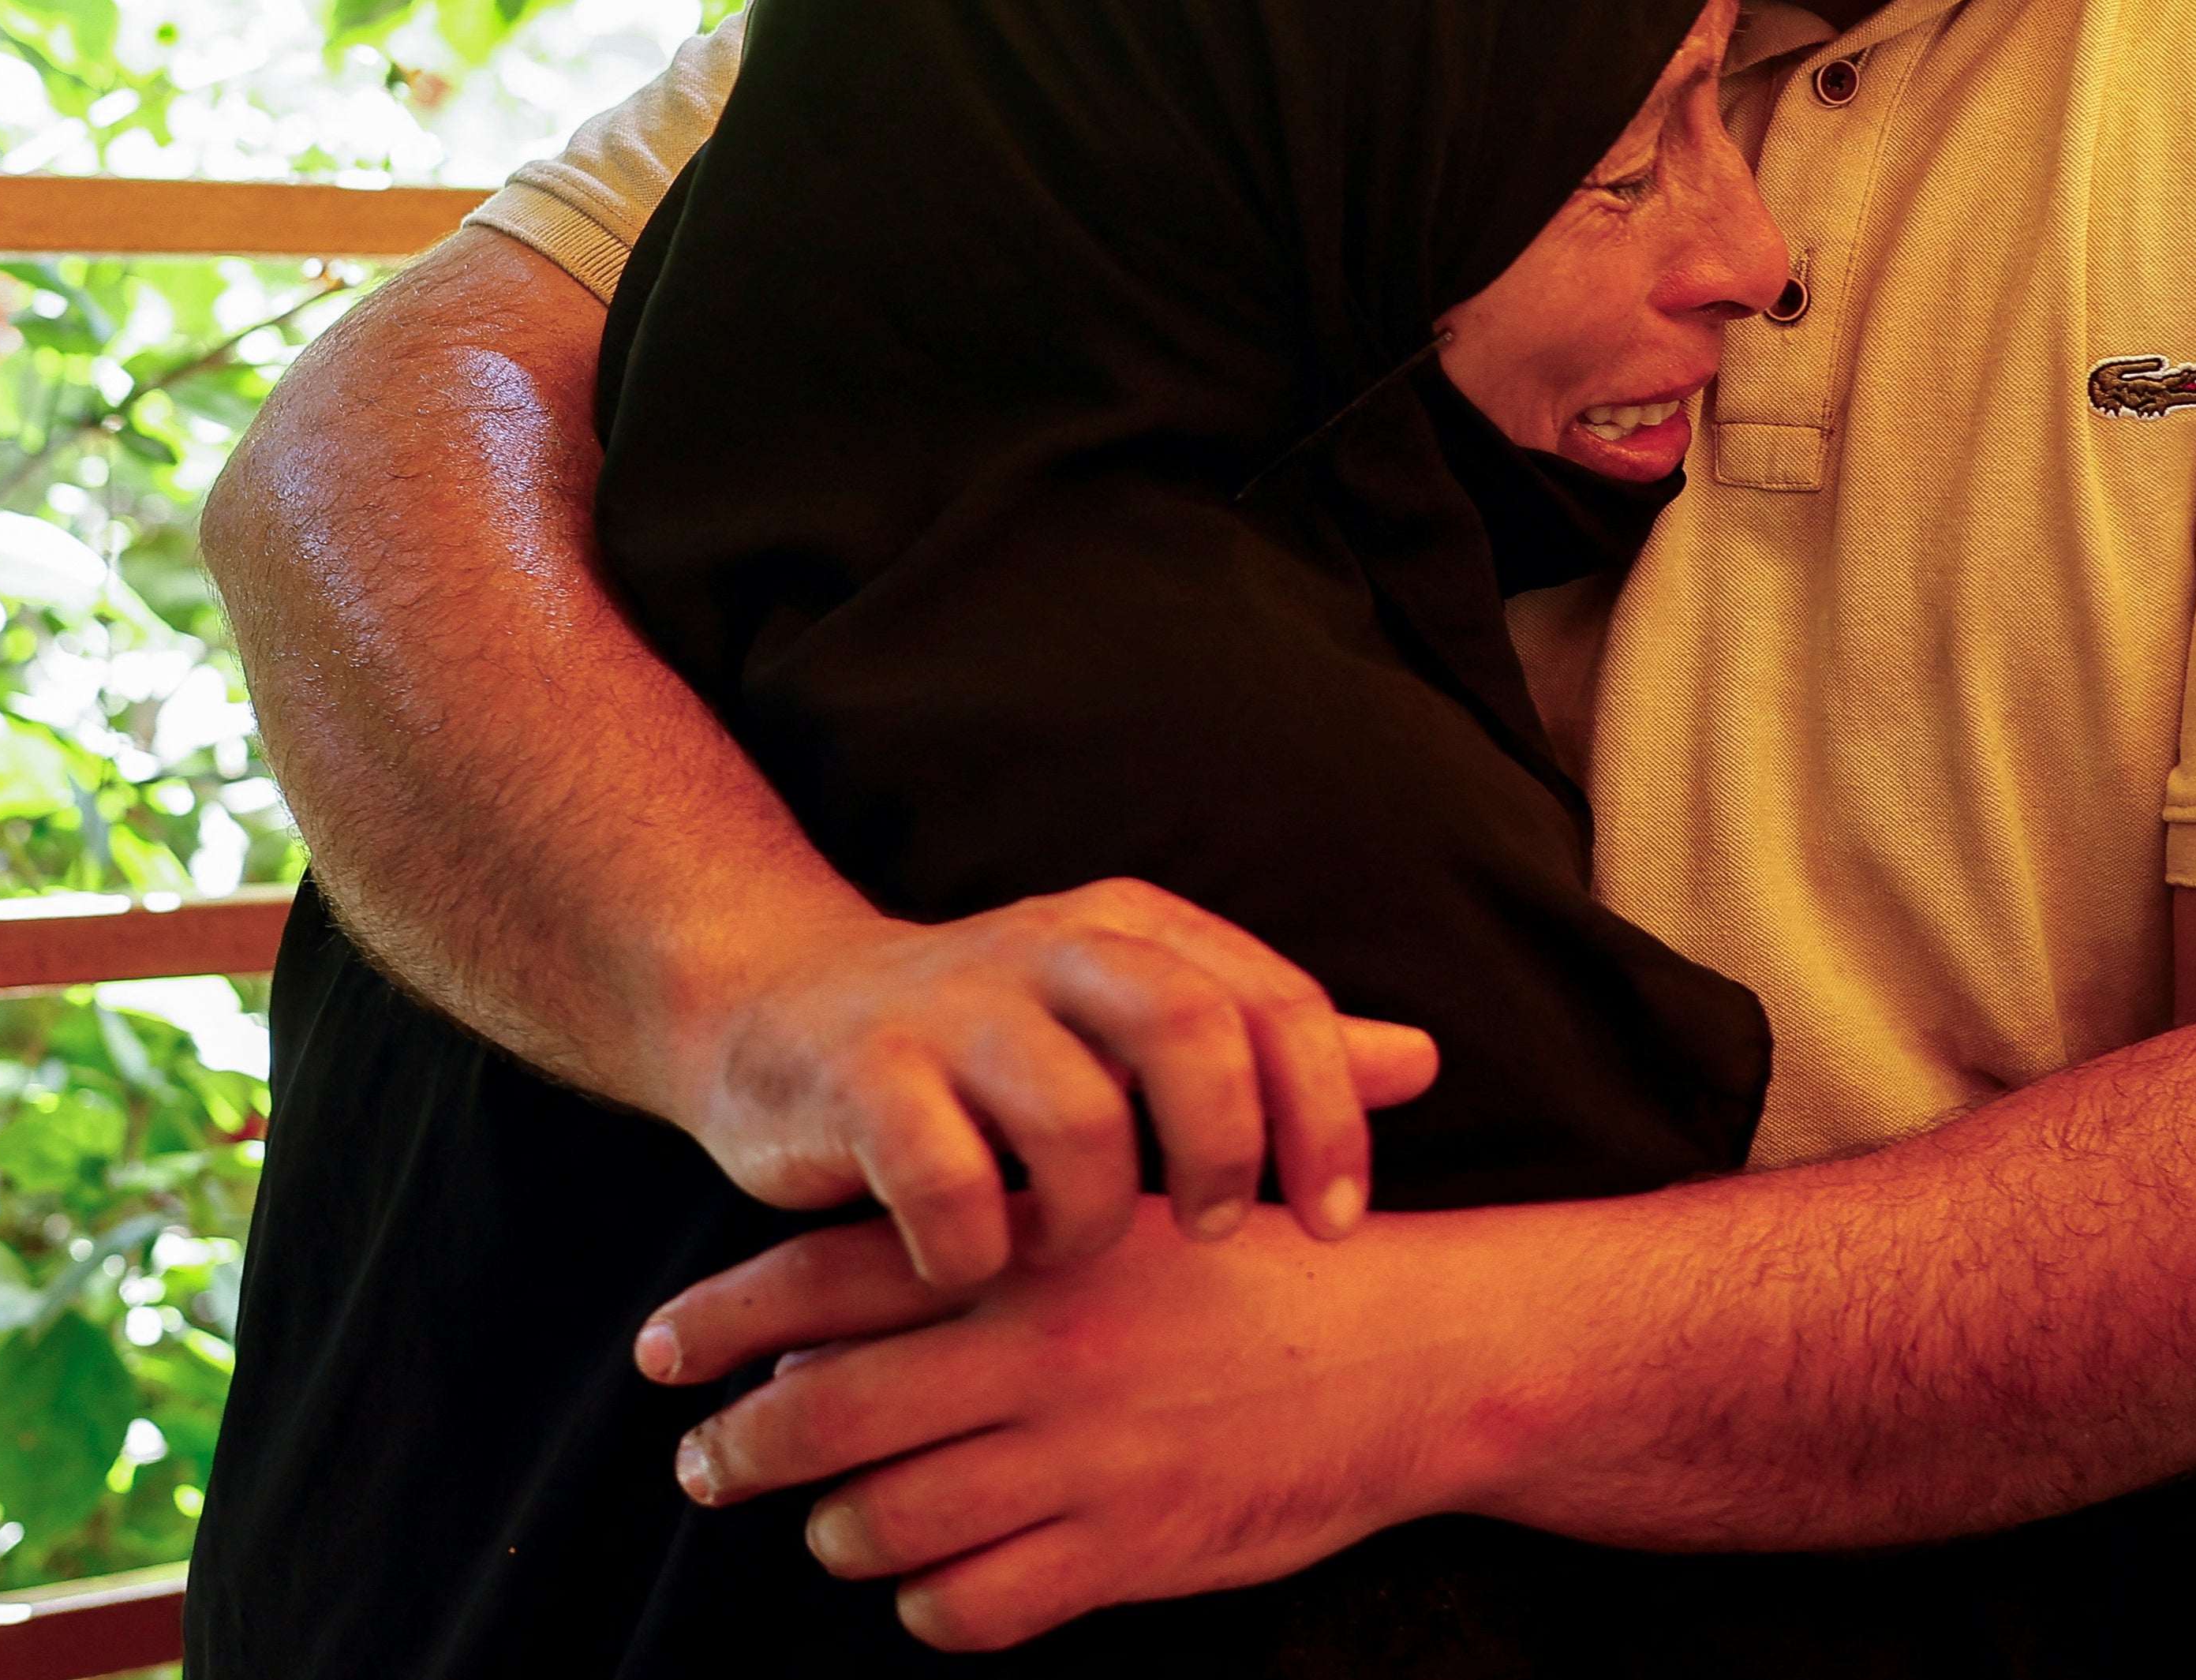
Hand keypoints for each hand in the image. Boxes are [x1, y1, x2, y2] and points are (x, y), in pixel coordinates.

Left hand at [644, 1196, 1476, 1651]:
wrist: (1408, 1354)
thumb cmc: (1255, 1273)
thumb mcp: (1122, 1217)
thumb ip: (993, 1240)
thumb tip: (847, 1299)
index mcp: (1031, 1249)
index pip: (831, 1277)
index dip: (723, 1317)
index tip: (658, 1350)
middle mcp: (1037, 1351)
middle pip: (827, 1413)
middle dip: (742, 1447)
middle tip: (706, 1462)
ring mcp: (1078, 1458)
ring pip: (884, 1521)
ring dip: (838, 1532)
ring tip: (833, 1526)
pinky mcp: (1123, 1552)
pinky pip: (971, 1607)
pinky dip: (932, 1605)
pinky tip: (938, 1584)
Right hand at [674, 880, 1438, 1290]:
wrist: (773, 1011)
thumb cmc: (985, 1045)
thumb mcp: (1130, 1028)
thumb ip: (1265, 1046)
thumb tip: (1422, 1062)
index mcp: (1130, 930)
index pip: (1274, 1003)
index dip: (1327, 1119)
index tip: (1335, 1224)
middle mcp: (1047, 947)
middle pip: (1190, 1030)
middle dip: (1226, 1152)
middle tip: (1213, 1233)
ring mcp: (947, 1006)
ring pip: (1076, 1118)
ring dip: (1093, 1220)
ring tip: (1070, 1252)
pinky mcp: (857, 1076)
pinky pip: (947, 1183)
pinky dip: (976, 1249)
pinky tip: (970, 1265)